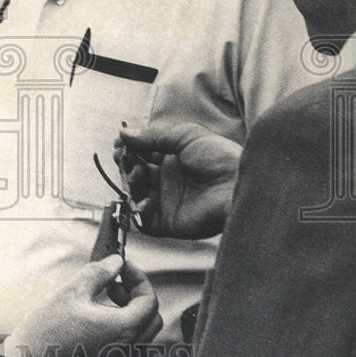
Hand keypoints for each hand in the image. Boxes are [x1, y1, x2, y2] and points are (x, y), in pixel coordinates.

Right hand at [0, 255, 160, 356]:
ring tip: (104, 298)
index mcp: (123, 330)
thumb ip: (99, 272)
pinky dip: (122, 328)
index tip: (123, 268)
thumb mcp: (73, 292)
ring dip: (130, 311)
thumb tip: (115, 262)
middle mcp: (128, 350)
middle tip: (115, 281)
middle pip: (151, 318)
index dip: (139, 278)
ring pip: (141, 332)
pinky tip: (98, 318)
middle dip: (137, 295)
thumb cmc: (47, 333)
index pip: (149, 300)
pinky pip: (129, 346)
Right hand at [115, 122, 241, 238]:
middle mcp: (168, 180)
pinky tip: (148, 200)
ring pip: (137, 195)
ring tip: (139, 176)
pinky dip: (140, 211)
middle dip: (127, 165)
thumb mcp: (185, 136)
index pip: (142, 154)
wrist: (236, 186)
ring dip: (132, 185)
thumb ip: (152, 135)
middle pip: (136, 173)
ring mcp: (168, 201)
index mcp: (173, 158)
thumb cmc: (218, 157)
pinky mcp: (170, 222)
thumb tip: (124, 133)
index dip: (129, 149)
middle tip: (126, 159)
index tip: (118, 143)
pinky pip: (145, 221)